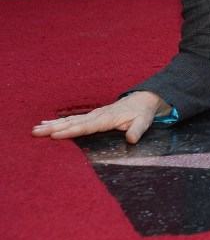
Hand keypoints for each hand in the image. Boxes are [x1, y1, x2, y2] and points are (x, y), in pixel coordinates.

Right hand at [32, 91, 167, 143]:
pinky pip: (72, 119)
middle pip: (72, 123)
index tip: (55, 135)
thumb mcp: (143, 122)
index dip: (71, 131)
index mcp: (106, 118)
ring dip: (52, 125)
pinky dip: (58, 121)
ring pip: (69, 121)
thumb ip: (137, 130)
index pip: (86, 127)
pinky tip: (46, 123)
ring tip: (35, 129)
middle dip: (53, 128)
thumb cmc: (142, 113)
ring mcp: (92, 115)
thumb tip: (131, 139)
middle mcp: (96, 115)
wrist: (143, 100)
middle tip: (36, 132)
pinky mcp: (91, 116)